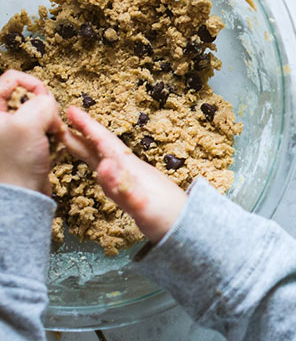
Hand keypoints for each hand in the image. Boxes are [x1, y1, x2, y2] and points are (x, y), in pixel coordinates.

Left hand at [0, 70, 63, 194]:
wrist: (20, 199)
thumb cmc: (16, 164)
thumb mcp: (30, 124)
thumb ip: (42, 103)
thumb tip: (48, 103)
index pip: (10, 79)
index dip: (33, 84)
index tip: (46, 99)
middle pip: (24, 95)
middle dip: (43, 105)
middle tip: (50, 120)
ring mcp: (7, 134)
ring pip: (34, 113)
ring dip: (48, 121)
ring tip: (52, 135)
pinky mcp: (19, 146)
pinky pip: (39, 130)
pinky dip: (49, 134)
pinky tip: (52, 146)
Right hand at [62, 106, 186, 243]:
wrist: (190, 230)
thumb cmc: (167, 218)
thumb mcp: (143, 206)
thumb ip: (124, 188)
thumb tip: (104, 166)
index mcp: (131, 169)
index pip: (105, 143)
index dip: (88, 127)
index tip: (71, 110)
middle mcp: (132, 170)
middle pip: (103, 147)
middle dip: (83, 133)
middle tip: (61, 120)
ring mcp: (134, 180)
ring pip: (106, 158)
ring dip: (88, 147)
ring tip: (71, 139)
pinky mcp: (136, 191)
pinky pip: (113, 173)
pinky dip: (101, 165)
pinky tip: (100, 166)